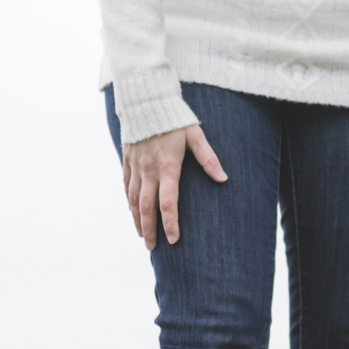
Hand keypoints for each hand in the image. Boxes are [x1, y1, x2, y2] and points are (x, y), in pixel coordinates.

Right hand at [121, 124, 226, 249]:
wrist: (146, 100)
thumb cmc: (175, 118)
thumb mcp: (195, 135)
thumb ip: (208, 158)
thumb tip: (223, 178)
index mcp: (167, 166)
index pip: (168, 202)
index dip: (170, 223)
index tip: (174, 239)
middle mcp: (148, 170)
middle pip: (146, 207)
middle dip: (150, 229)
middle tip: (153, 248)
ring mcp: (135, 166)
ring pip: (132, 199)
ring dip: (137, 219)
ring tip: (143, 235)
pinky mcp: (127, 160)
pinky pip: (126, 186)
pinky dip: (128, 202)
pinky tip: (132, 212)